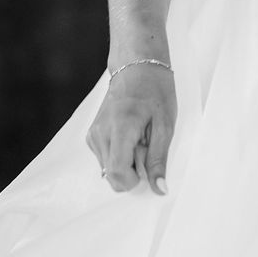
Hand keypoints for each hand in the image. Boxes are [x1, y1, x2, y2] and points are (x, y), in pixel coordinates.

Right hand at [86, 63, 175, 194]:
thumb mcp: (165, 125)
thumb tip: (159, 190)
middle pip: (111, 176)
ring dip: (126, 162)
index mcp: (121, 127)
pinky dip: (119, 155)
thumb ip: (159, 159)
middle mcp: (101, 132)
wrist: (137, 66)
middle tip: (146, 146)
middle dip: (132, 171)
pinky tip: (129, 136)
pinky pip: (105, 159)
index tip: (148, 166)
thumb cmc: (155, 90)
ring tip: (139, 138)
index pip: (117, 173)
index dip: (134, 179)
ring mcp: (93, 133)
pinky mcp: (92, 134)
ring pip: (107, 170)